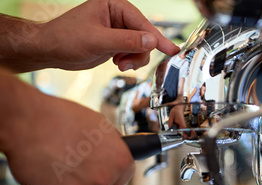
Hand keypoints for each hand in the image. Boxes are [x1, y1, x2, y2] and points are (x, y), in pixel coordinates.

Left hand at [0, 0, 179, 71]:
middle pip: (145, 37)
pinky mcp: (116, 42)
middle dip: (139, 53)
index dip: (157, 38)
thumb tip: (151, 41)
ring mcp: (118, 30)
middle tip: (125, 64)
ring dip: (133, 59)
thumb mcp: (98, 40)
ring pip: (141, 47)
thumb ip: (126, 41)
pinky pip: (133, 53)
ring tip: (118, 64)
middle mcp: (118, 15)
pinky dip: (129, 61)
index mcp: (114, 5)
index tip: (172, 50)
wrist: (51, 50)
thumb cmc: (66, 38)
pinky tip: (116, 62)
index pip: (142, 23)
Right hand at [0, 72, 134, 184]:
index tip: (108, 164)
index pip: (125, 174)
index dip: (115, 167)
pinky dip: (54, 182)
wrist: (27, 122)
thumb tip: (119, 148)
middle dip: (92, 172)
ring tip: (57, 155)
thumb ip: (113, 142)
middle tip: (75, 154)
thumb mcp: (99, 123)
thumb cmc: (62, 117)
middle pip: (102, 183)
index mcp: (119, 161)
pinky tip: (47, 165)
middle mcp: (102, 180)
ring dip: (72, 178)